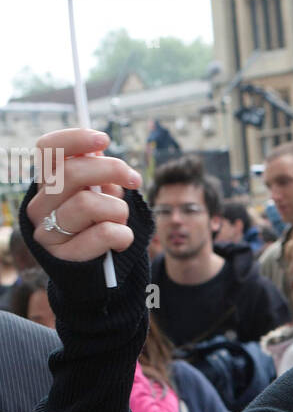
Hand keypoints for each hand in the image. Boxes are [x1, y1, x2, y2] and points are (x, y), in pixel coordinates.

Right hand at [25, 127, 142, 261]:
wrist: (94, 272)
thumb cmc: (98, 225)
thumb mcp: (97, 194)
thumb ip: (95, 174)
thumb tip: (98, 149)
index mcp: (46, 185)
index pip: (47, 149)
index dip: (75, 138)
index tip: (104, 139)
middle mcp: (38, 207)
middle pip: (70, 172)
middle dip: (112, 169)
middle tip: (134, 179)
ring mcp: (47, 233)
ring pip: (89, 204)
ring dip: (118, 210)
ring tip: (120, 220)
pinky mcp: (64, 257)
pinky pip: (105, 233)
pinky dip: (123, 235)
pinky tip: (121, 241)